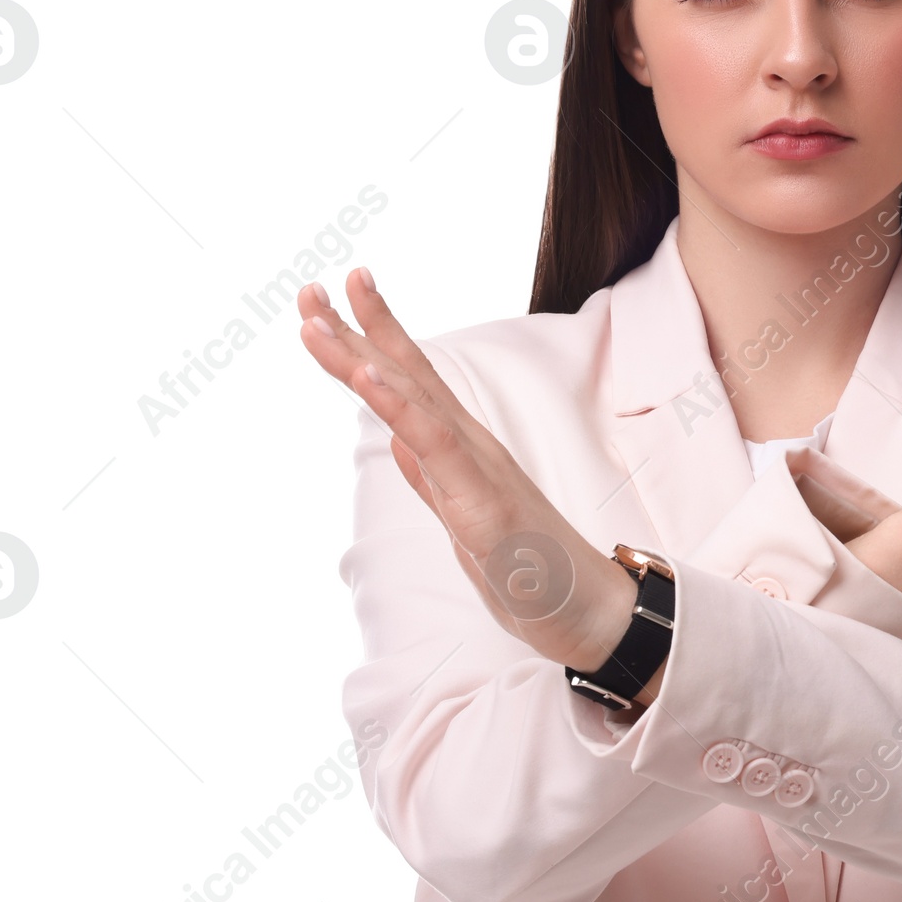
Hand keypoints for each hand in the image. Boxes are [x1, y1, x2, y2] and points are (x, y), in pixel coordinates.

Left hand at [296, 270, 634, 677]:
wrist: (591, 613)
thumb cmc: (536, 570)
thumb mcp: (466, 520)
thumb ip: (433, 475)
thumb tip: (398, 440)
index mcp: (464, 451)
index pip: (413, 382)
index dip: (374, 336)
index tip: (334, 297)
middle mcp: (471, 446)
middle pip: (407, 376)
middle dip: (355, 330)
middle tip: (311, 289)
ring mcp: (478, 470)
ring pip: (414, 400)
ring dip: (363, 356)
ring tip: (320, 319)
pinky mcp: (482, 502)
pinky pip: (435, 444)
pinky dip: (399, 405)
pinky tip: (369, 374)